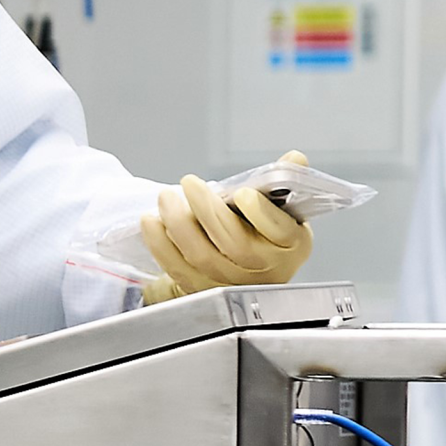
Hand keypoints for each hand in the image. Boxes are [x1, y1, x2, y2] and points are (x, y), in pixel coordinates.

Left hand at [138, 149, 313, 299]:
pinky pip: (176, 267)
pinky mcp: (199, 287)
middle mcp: (262, 267)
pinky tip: (151, 221)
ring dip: (179, 223)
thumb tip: (294, 158)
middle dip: (207, 210)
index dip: (261, 213)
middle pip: (234, 243)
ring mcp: (229, 281)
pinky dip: (160, 243)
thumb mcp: (281, 210)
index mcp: (288, 244)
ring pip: (202, 255)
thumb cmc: (262, 233)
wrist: (244, 271)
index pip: (280, 231)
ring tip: (167, 197)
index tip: (242, 193)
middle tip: (190, 182)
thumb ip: (283, 182)